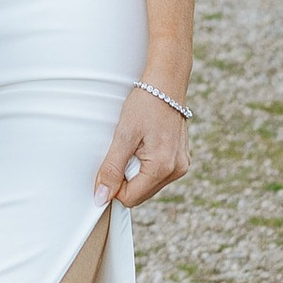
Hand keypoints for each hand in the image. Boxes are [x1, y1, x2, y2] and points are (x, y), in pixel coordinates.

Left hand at [91, 82, 187, 213]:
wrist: (167, 84)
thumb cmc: (145, 104)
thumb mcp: (123, 135)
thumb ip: (111, 168)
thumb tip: (101, 198)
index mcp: (162, 167)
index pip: (130, 198)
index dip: (113, 186)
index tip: (109, 164)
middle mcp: (176, 171)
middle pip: (140, 194)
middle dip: (125, 178)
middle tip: (124, 150)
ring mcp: (181, 166)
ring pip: (148, 185)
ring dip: (136, 171)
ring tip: (136, 145)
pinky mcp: (181, 160)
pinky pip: (157, 174)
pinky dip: (146, 165)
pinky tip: (145, 145)